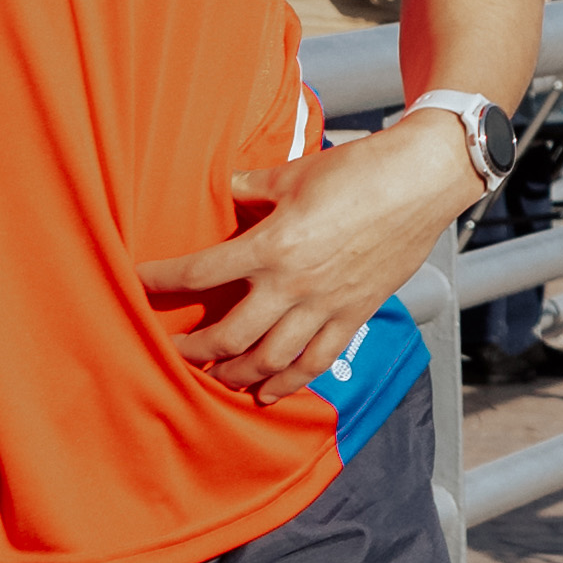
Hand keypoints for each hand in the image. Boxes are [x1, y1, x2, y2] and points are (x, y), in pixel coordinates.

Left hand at [137, 110, 483, 399]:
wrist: (423, 181)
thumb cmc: (361, 169)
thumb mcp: (295, 173)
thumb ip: (252, 188)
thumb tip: (226, 190)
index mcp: (272, 245)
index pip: (200, 272)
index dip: (162, 280)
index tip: (139, 283)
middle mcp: (294, 284)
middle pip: (229, 335)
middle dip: (194, 349)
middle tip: (173, 351)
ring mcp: (326, 305)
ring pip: (270, 359)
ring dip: (236, 374)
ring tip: (216, 376)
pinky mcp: (355, 314)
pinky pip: (317, 360)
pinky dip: (290, 383)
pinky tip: (269, 393)